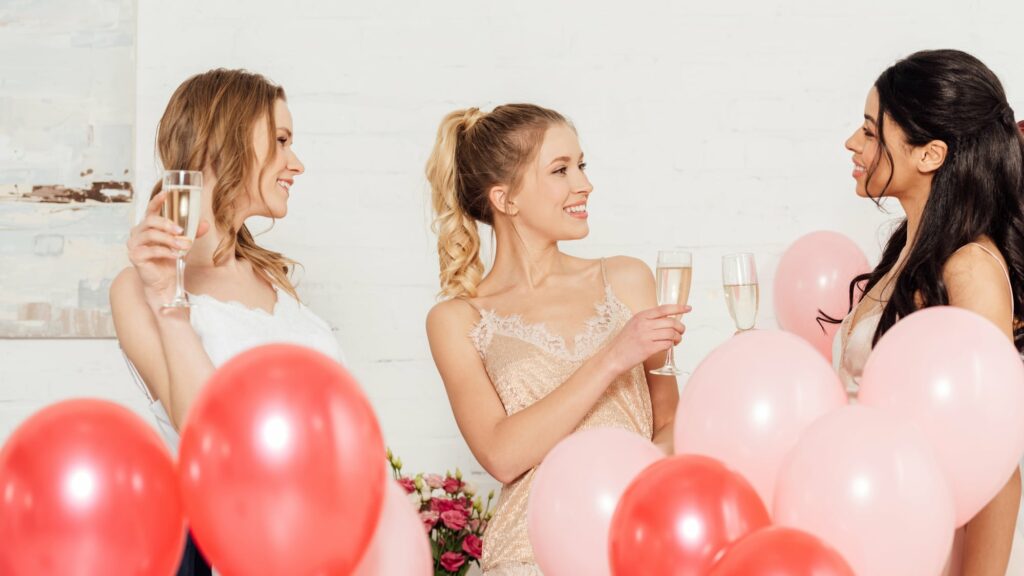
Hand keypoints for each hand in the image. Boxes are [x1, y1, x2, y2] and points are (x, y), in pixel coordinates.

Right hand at [127, 191, 207, 307]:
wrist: (164, 281)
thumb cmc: (170, 258)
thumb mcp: (183, 242)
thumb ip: (192, 232)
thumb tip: (205, 224)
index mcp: (148, 225)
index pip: (151, 209)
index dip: (157, 200)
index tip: (167, 193)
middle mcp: (138, 232)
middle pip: (150, 221)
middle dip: (167, 224)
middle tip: (182, 231)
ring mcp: (134, 244)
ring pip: (151, 235)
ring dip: (170, 239)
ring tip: (184, 245)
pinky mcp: (134, 256)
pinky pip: (150, 250)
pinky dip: (165, 252)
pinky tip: (176, 255)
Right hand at [605, 304, 688, 373]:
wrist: (613, 357)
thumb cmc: (624, 342)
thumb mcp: (634, 325)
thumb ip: (648, 320)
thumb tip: (668, 319)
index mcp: (641, 316)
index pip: (664, 309)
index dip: (678, 307)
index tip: (688, 308)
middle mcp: (644, 324)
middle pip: (671, 322)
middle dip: (680, 328)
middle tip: (681, 332)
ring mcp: (646, 336)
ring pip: (671, 334)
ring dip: (677, 338)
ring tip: (676, 341)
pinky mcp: (648, 349)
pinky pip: (667, 344)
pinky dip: (670, 346)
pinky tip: (667, 347)